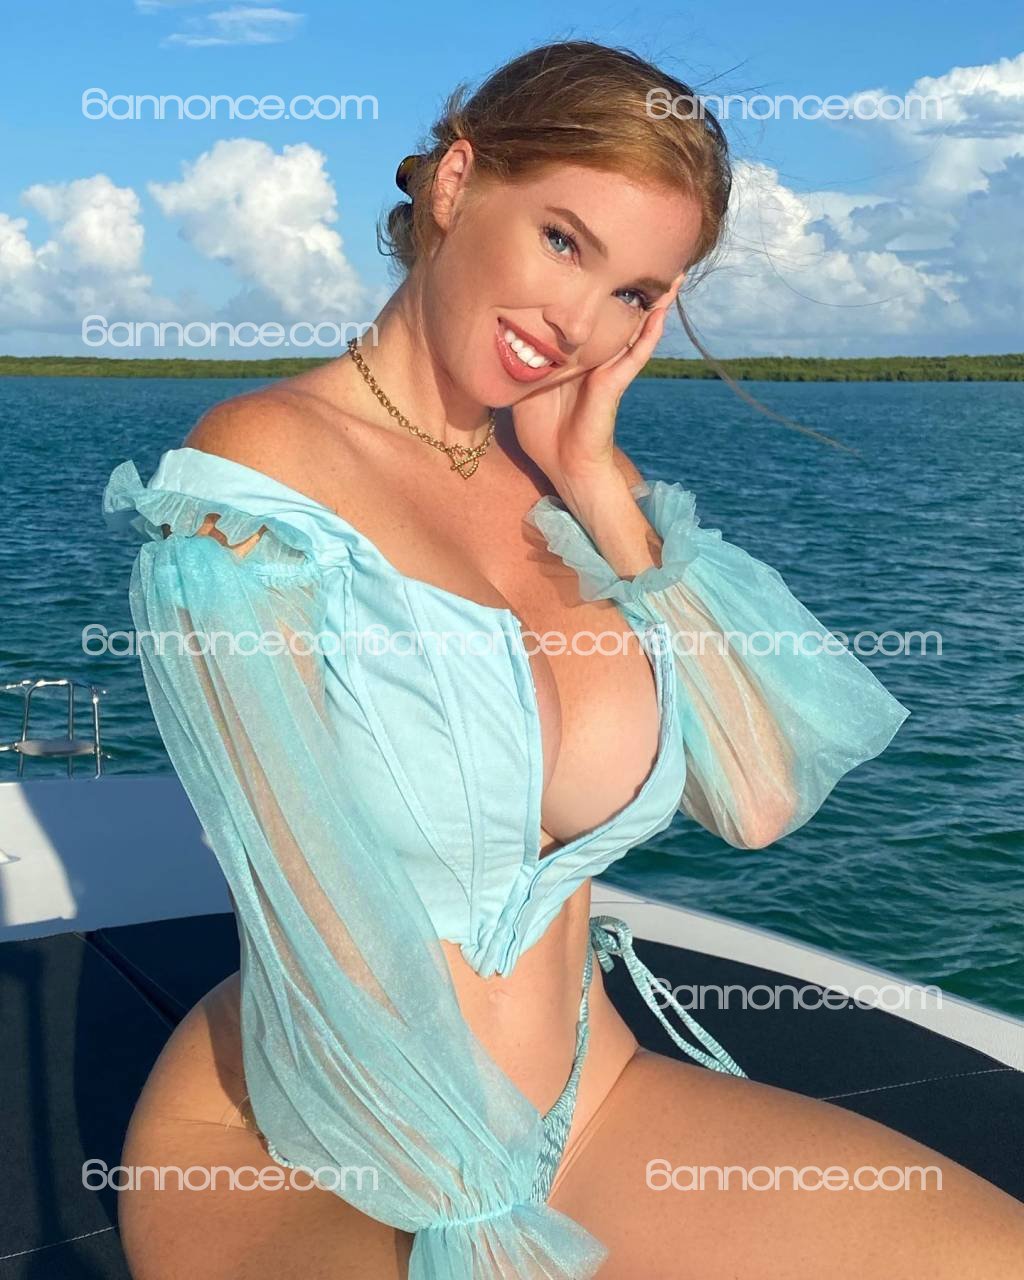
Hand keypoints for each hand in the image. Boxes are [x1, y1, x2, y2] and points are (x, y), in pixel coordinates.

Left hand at [510, 271, 684, 493]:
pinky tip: (661, 312)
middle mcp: (599, 358)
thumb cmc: (542, 428)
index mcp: (578, 355)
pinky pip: (636, 354)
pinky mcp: (615, 383)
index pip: (591, 315)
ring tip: (671, 274)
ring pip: (637, 329)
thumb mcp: (524, 383)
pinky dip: (649, 333)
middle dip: (633, 287)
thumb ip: (519, 357)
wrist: (561, 463)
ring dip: (655, 303)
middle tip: (649, 252)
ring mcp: (610, 369)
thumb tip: (495, 330)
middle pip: (621, 315)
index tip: (604, 254)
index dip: (600, 288)